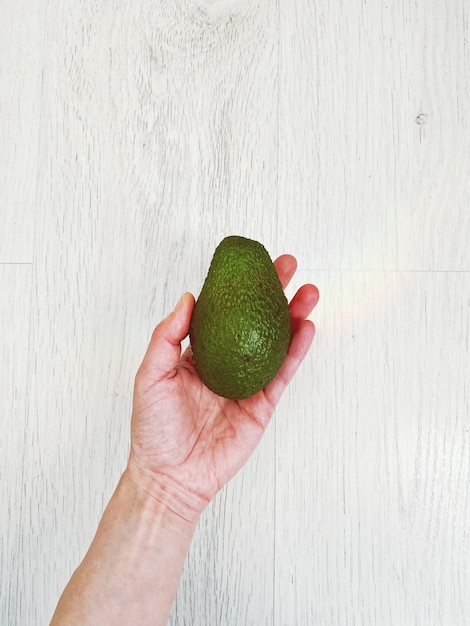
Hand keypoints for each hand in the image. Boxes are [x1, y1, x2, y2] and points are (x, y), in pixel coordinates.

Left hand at [127, 255, 318, 521]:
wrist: (171, 475)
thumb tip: (188, 297)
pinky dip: (297, 350)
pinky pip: (283, 373)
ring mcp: (248, 382)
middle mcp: (228, 363)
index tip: (251, 264)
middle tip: (288, 266)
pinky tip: (307, 327)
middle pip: (256, 321)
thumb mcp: (150, 374)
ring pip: (276, 343)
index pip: (224, 312)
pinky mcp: (263, 404)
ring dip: (293, 316)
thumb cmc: (154, 428)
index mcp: (200, 353)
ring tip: (308, 291)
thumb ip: (167, 336)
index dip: (239, 287)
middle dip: (273, 292)